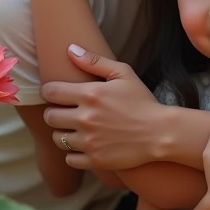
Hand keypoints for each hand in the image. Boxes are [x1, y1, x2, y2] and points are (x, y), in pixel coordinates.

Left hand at [41, 45, 165, 169]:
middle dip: (54, 112)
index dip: (50, 91)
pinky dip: (74, 153)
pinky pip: (70, 159)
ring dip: (63, 133)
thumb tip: (70, 49)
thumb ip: (94, 61)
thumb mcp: (123, 73)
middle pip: (50, 116)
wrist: (160, 132)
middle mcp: (86, 118)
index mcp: (90, 94)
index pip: (51, 92)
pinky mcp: (95, 160)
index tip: (57, 93)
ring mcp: (89, 141)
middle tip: (65, 112)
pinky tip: (84, 145)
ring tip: (74, 129)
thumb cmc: (141, 100)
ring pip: (58, 138)